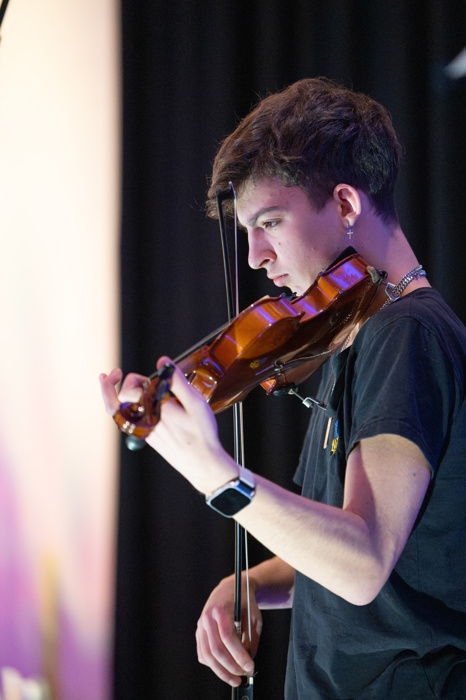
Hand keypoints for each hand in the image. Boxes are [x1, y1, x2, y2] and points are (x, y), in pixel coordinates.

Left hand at [99, 359, 237, 493]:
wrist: (202, 463)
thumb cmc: (201, 434)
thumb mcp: (195, 402)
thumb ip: (177, 381)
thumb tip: (162, 361)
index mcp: (155, 409)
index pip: (127, 391)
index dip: (128, 378)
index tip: (125, 371)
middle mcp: (145, 421)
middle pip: (118, 402)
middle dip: (119, 385)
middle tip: (123, 374)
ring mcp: (144, 431)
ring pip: (120, 413)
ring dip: (115, 397)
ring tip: (114, 382)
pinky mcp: (147, 438)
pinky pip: (129, 421)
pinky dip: (126, 407)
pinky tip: (135, 401)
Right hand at [196, 575, 261, 686]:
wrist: (230, 589)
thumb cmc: (244, 602)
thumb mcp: (254, 617)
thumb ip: (252, 639)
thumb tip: (247, 661)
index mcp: (221, 609)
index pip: (227, 636)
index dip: (238, 654)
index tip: (249, 666)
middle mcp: (207, 617)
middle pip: (216, 649)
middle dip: (231, 666)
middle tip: (243, 675)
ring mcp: (200, 625)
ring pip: (207, 655)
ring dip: (221, 671)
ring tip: (235, 679)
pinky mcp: (198, 633)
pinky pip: (203, 654)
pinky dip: (213, 665)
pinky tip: (224, 669)